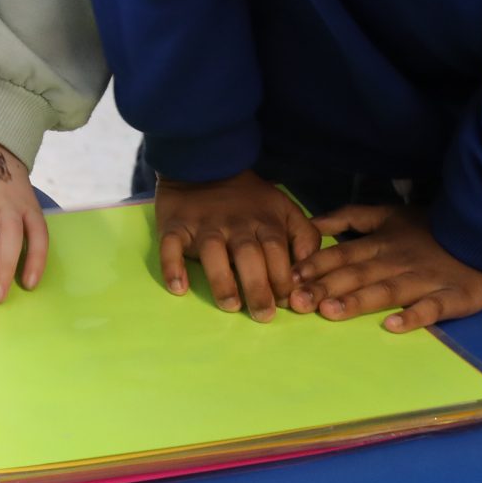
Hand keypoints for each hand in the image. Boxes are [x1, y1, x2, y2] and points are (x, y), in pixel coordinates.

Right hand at [153, 170, 319, 322]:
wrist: (204, 165)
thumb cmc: (249, 198)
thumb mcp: (285, 208)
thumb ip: (304, 236)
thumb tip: (311, 269)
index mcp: (264, 221)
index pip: (277, 252)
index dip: (284, 279)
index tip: (287, 304)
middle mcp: (235, 224)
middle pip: (249, 256)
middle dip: (258, 288)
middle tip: (263, 316)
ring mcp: (203, 225)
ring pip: (213, 253)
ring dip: (222, 280)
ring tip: (230, 305)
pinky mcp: (174, 226)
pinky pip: (171, 246)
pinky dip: (172, 266)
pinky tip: (179, 288)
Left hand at [288, 203, 481, 330]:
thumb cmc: (431, 227)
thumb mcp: (388, 213)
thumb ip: (351, 217)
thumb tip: (312, 223)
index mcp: (381, 243)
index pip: (342, 255)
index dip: (315, 266)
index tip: (289, 278)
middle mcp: (396, 262)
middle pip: (357, 275)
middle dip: (325, 287)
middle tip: (297, 302)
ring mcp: (424, 280)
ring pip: (386, 291)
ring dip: (358, 301)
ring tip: (331, 312)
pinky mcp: (452, 297)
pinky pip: (431, 308)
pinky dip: (413, 316)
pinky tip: (392, 326)